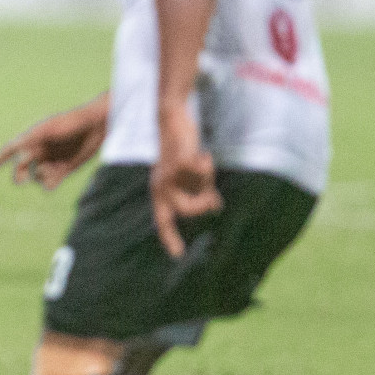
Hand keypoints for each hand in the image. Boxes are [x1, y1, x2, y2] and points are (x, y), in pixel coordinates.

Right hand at [0, 97, 107, 188]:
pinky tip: (57, 176)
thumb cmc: (70, 123)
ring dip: (39, 177)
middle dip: (19, 175)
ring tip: (51, 170)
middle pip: (20, 169)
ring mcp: (51, 160)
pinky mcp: (64, 169)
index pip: (8, 152)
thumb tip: (19, 160)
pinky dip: (50, 183)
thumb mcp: (48, 131)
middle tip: (22, 179)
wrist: (96, 125)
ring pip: (35, 178)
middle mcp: (39, 151)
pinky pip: (50, 184)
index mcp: (31, 138)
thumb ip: (32, 143)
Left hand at [149, 104, 222, 257]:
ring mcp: (167, 174)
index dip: (169, 237)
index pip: (162, 220)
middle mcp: (160, 186)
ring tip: (205, 167)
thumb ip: (199, 190)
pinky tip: (203, 155)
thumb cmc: (181, 147)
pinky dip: (207, 166)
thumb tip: (215, 205)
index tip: (178, 255)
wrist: (171, 119)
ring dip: (206, 182)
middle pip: (185, 210)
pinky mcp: (177, 162)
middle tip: (213, 197)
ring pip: (196, 191)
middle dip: (202, 206)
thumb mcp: (188, 173)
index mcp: (160, 191)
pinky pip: (201, 173)